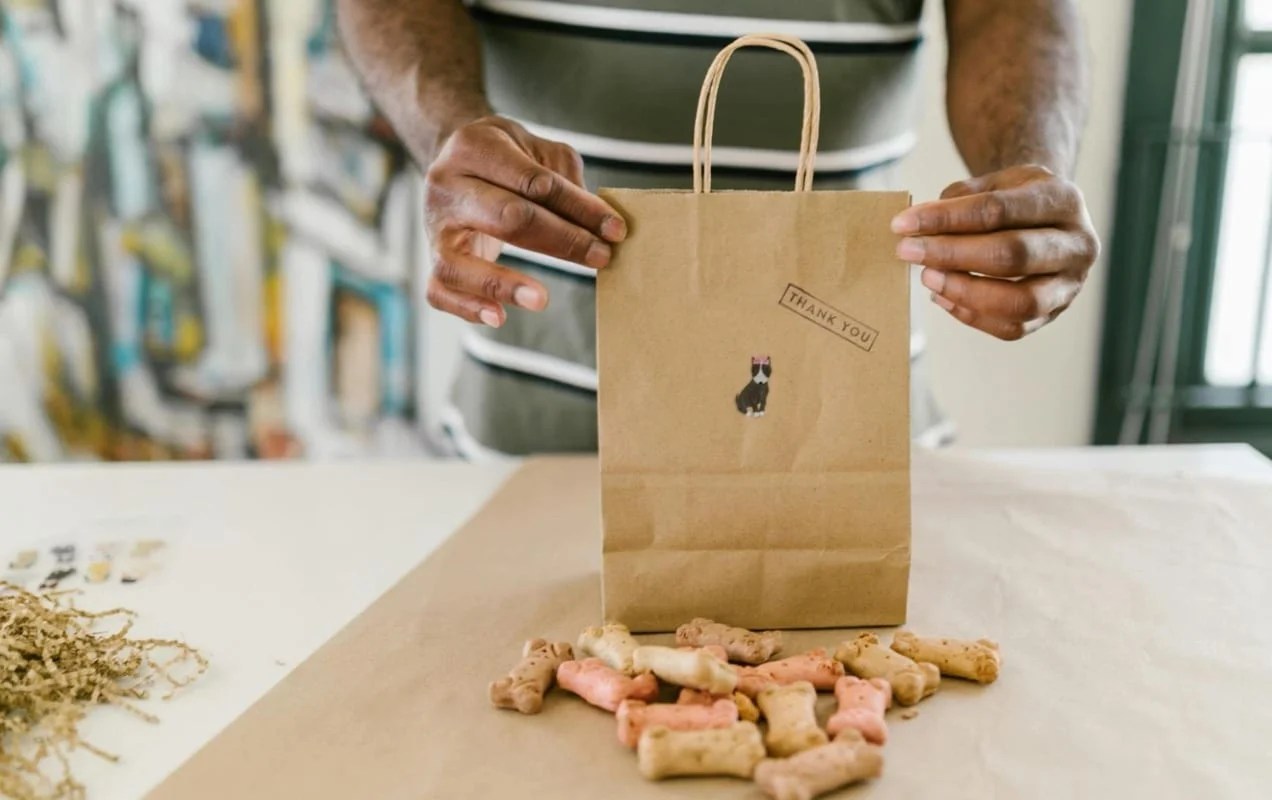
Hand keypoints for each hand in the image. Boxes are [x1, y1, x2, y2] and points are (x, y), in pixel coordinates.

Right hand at [424, 116, 626, 325]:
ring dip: (503, 283)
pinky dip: (467, 308)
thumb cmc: (503, 157)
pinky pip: (440, 291)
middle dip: (562, 241)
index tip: (615, 230)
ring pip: (460, 263)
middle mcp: (446, 185)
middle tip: (601, 258)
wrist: (452, 159)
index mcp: (474, 147)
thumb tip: (593, 219)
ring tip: (542, 299)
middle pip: (508, 218)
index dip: (579, 208)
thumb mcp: (533, 146)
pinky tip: (499, 317)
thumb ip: (562, 175)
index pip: (535, 182)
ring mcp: (434, 226)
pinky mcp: (432, 258)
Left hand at [889, 164, 1099, 340]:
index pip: (997, 209)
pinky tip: (942, 297)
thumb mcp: (993, 182)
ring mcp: (1071, 284)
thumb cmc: (1014, 200)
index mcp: (1062, 199)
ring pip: (1019, 301)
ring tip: (928, 277)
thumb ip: (959, 199)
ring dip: (964, 291)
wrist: (1049, 219)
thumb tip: (918, 227)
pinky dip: (970, 315)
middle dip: (951, 255)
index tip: (903, 224)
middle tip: (908, 252)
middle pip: (1012, 255)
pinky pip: (1011, 327)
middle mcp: (1077, 243)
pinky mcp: (1054, 313)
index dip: (945, 218)